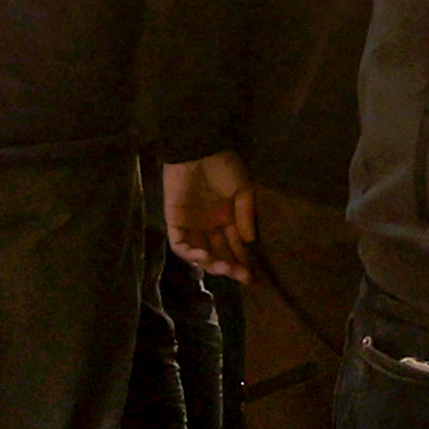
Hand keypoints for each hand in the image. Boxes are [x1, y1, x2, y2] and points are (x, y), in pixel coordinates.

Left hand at [161, 153, 256, 280]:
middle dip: (231, 268)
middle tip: (243, 277)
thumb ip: (246, 216)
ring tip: (225, 269)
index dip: (244, 262)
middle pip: (219, 254)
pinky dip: (191, 254)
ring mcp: (191, 225)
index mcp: (226, 219)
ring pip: (200, 254)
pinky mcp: (174, 222)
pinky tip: (205, 257)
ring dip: (213, 264)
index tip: (254, 278)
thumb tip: (249, 242)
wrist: (198, 150)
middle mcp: (209, 226)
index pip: (235, 247)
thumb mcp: (243, 189)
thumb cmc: (222, 166)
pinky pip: (180, 244)